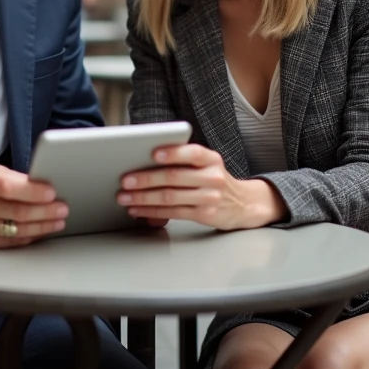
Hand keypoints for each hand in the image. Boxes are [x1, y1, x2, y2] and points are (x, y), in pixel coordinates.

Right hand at [0, 166, 67, 248]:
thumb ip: (12, 179)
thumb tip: (42, 186)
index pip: (10, 187)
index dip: (34, 191)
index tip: (53, 192)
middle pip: (18, 212)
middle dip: (45, 211)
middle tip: (62, 209)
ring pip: (16, 229)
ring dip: (42, 226)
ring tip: (58, 222)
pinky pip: (9, 242)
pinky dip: (28, 237)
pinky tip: (40, 232)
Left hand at [116, 144, 286, 230]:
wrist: (243, 204)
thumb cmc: (215, 180)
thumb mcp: (208, 164)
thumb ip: (184, 160)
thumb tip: (144, 161)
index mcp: (211, 159)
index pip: (192, 153)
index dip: (173, 153)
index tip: (153, 153)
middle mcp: (213, 177)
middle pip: (174, 177)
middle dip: (146, 179)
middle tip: (125, 180)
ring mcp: (209, 197)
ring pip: (170, 197)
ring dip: (143, 198)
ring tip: (125, 197)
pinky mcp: (204, 215)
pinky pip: (172, 212)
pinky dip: (151, 211)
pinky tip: (138, 209)